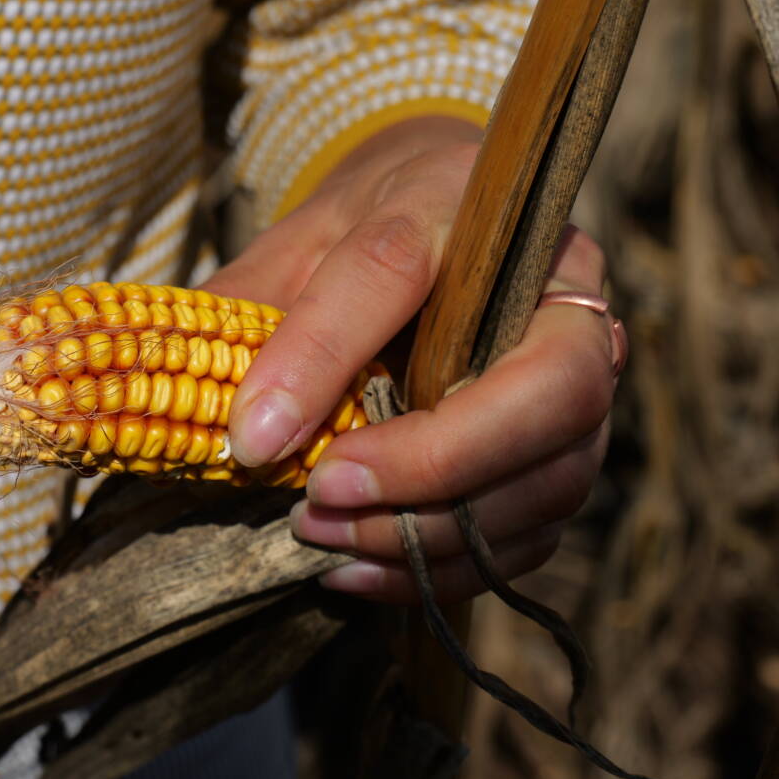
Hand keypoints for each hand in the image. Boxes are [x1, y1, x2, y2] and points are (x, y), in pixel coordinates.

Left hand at [200, 116, 618, 603]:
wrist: (441, 228)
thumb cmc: (360, 234)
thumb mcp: (294, 245)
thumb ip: (248, 305)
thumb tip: (193, 396)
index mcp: (463, 209)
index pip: (396, 268)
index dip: (319, 354)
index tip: (250, 438)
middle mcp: (558, 295)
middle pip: (548, 392)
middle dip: (431, 465)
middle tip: (320, 496)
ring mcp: (585, 383)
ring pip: (553, 479)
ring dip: (430, 531)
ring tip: (319, 536)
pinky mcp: (570, 457)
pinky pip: (531, 536)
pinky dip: (442, 568)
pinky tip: (352, 569)